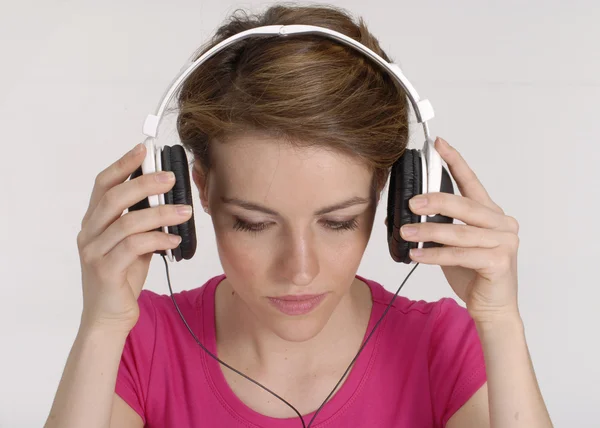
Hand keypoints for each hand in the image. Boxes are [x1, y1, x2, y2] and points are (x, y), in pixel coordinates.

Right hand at [76, 143, 192, 332]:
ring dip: (161, 213)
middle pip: (114, 198)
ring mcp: (94, 253)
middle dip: (145, 183)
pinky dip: (158, 238)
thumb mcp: (132, 245)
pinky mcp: (106, 271)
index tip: (144, 149)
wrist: (108, 318)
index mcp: (94, 223)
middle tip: (172, 177)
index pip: (103, 185)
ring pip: (128, 222)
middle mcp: (89, 234)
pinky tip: (175, 238)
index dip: (122, 165)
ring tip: (185, 211)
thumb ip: (141, 223)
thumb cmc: (122, 279)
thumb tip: (167, 199)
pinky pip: (134, 246)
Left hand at [400, 137, 519, 321]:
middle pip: (465, 205)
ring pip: (459, 232)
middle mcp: (502, 224)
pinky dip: (435, 254)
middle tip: (411, 201)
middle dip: (435, 200)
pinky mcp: (499, 262)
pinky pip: (460, 254)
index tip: (438, 144)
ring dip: (428, 231)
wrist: (493, 308)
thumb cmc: (473, 274)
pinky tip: (416, 254)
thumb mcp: (452, 245)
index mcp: (491, 214)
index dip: (454, 162)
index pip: (471, 183)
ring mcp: (505, 242)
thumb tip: (401, 217)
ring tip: (405, 231)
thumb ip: (437, 227)